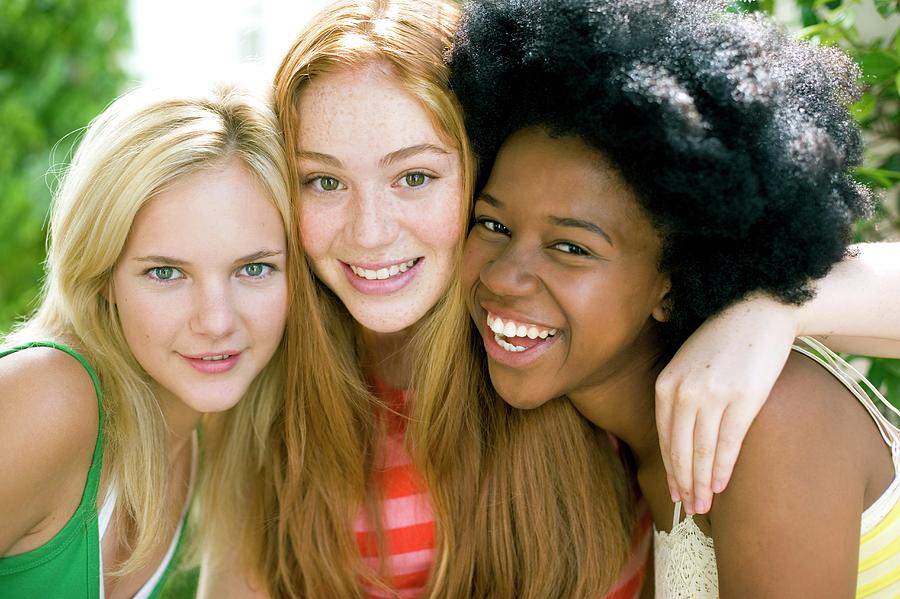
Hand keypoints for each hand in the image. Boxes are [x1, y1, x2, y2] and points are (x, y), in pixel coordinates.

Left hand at [655, 293, 797, 513]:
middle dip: (684, 482)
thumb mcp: (687, 363)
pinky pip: (727, 442)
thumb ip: (677, 393)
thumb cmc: (723, 341)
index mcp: (666, 383)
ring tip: (704, 505)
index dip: (669, 467)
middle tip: (689, 508)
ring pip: (701, 450)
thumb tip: (676, 433)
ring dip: (702, 482)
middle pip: (679, 448)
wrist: (759, 312)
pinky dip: (722, 467)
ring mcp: (712, 395)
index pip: (663, 436)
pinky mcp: (742, 398)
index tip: (674, 491)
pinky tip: (721, 485)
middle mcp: (683, 390)